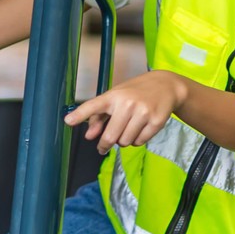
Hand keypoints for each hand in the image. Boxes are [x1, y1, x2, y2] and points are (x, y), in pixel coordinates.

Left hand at [64, 71, 186, 154]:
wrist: (166, 86)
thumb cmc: (136, 92)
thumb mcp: (116, 97)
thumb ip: (99, 117)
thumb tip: (89, 136)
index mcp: (114, 96)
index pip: (93, 105)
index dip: (79, 114)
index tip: (68, 121)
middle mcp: (128, 103)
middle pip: (110, 137)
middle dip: (104, 145)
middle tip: (102, 147)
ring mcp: (143, 113)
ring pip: (125, 142)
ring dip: (123, 141)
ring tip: (127, 129)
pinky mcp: (156, 122)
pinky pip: (139, 142)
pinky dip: (136, 141)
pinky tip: (139, 129)